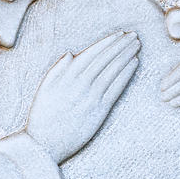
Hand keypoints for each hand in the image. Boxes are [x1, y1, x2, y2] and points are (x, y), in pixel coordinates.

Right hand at [27, 31, 139, 163]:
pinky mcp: (99, 111)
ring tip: (136, 46)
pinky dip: (126, 74)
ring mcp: (91, 97)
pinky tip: (134, 64)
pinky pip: (115, 88)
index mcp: (66, 77)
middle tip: (133, 35)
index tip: (119, 34)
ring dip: (126, 56)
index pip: (92, 54)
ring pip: (113, 71)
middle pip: (105, 60)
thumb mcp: (44, 89)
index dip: (107, 43)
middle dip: (120, 46)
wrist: (44, 144)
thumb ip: (57, 69)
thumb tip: (71, 53)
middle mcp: (80, 84)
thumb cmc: (42, 117)